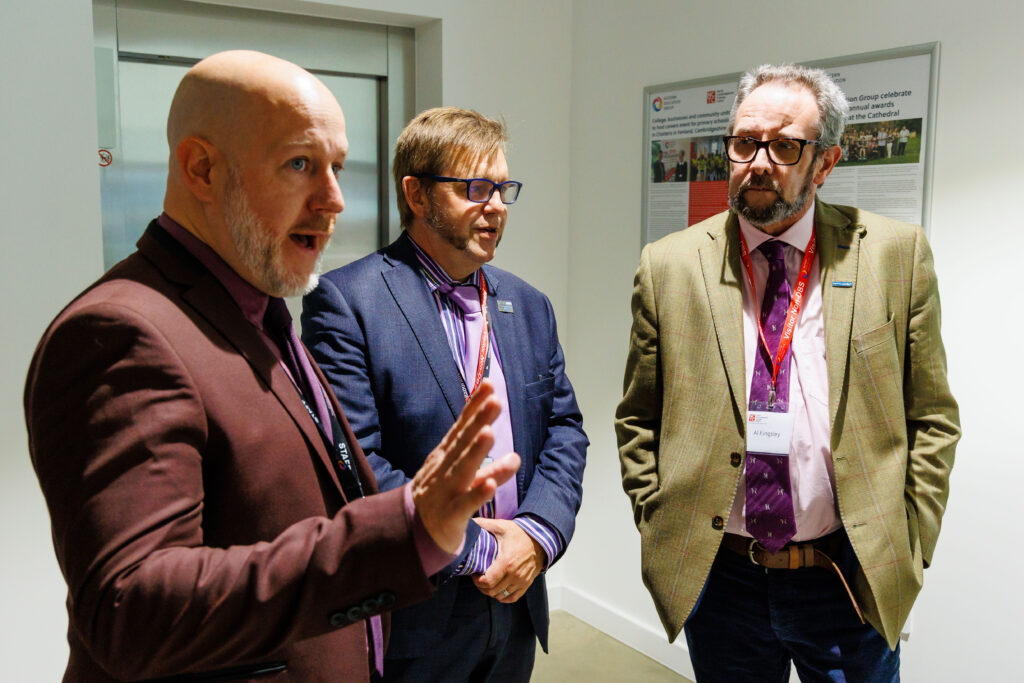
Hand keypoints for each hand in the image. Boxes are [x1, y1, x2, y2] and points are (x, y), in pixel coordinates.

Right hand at [412, 380, 519, 553]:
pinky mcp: (450, 516)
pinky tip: (491, 485)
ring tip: (490, 433)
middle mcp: (444, 468)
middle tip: (496, 400)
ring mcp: (446, 491)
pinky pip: (465, 505)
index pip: (462, 426)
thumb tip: (516, 456)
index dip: (475, 406)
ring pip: (463, 469)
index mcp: (446, 455)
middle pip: (463, 442)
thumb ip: (487, 465)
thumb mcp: (458, 474)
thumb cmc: (440, 495)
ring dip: (476, 451)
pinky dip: (476, 495)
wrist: (410, 532)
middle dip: (478, 420)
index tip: (490, 385)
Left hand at [471, 518, 544, 602]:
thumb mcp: (501, 526)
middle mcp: (514, 575)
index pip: (487, 582)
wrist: (541, 539)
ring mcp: (521, 581)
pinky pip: (512, 597)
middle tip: (478, 577)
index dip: (477, 581)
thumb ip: (483, 524)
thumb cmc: (520, 533)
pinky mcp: (526, 583)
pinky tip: (498, 589)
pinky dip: (503, 596)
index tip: (474, 574)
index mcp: (506, 562)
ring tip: (487, 582)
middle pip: (492, 591)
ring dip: (491, 592)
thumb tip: (468, 521)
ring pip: (500, 596)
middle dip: (481, 586)